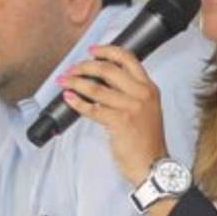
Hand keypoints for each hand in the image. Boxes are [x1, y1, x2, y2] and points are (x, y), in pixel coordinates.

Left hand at [60, 45, 168, 185]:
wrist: (152, 165)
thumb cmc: (147, 141)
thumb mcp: (146, 109)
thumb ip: (130, 93)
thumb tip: (101, 80)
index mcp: (149, 88)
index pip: (129, 59)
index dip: (107, 51)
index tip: (92, 51)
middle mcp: (142, 94)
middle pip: (108, 69)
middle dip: (84, 66)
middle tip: (72, 69)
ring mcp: (132, 107)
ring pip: (96, 88)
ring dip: (76, 82)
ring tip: (64, 82)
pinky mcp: (120, 121)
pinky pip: (92, 108)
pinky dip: (77, 102)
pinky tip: (69, 99)